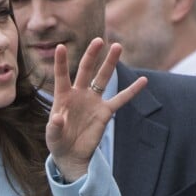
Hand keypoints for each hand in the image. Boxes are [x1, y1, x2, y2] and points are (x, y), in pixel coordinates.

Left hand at [46, 38, 146, 181]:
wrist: (71, 154)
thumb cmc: (58, 142)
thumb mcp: (52, 136)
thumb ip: (54, 127)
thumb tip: (57, 118)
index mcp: (63, 97)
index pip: (61, 75)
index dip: (61, 62)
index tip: (60, 46)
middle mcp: (79, 94)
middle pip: (85, 70)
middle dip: (92, 55)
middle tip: (99, 40)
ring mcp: (93, 101)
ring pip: (103, 78)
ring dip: (110, 64)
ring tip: (117, 46)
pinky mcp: (105, 112)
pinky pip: (120, 99)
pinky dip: (131, 91)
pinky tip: (143, 80)